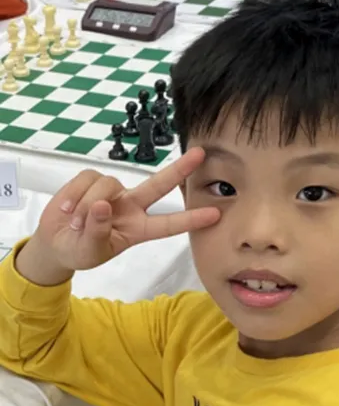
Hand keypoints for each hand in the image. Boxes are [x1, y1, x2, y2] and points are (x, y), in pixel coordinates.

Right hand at [30, 148, 219, 272]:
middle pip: (158, 185)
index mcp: (138, 229)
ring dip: (87, 204)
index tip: (215, 214)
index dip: (190, 219)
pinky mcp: (91, 180)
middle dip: (179, 169)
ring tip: (74, 222)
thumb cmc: (80, 250)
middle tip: (200, 155)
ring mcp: (113, 192)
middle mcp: (131, 207)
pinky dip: (74, 195)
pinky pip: (86, 179)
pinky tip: (66, 209)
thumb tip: (103, 205)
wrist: (55, 243)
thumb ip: (97, 231)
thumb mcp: (89, 250)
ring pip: (108, 185)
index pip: (168, 224)